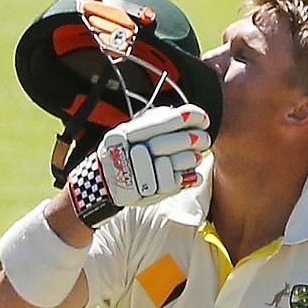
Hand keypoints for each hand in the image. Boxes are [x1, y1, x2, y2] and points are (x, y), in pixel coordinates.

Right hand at [67, 104, 210, 227]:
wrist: (103, 184)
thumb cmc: (124, 153)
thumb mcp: (132, 132)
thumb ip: (155, 122)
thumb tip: (187, 114)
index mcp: (124, 134)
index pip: (159, 122)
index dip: (185, 118)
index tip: (203, 118)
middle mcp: (126, 153)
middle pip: (166, 143)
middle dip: (191, 140)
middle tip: (205, 139)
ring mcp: (133, 175)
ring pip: (170, 164)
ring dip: (190, 159)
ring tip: (197, 156)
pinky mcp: (143, 193)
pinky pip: (171, 184)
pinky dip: (186, 178)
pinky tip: (193, 174)